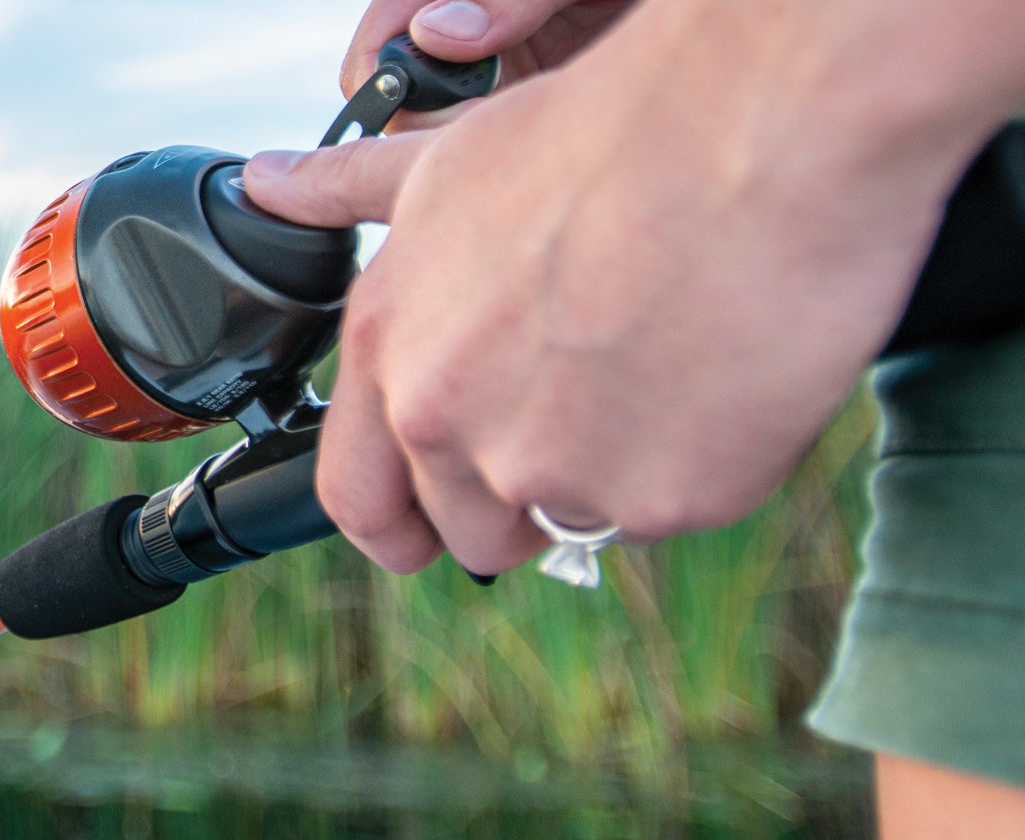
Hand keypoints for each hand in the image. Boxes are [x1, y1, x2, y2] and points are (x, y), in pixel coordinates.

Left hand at [250, 5, 989, 574]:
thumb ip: (349, 194)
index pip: (356, 497)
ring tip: (660, 358)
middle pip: (476, 527)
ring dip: (614, 470)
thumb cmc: (611, 129)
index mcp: (392, 352)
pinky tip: (721, 368)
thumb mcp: (452, 160)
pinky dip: (701, 461)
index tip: (424, 531)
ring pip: (579, 518)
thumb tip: (265, 187)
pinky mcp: (664, 499)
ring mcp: (558, 471)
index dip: (394, 524)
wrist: (758, 123)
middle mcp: (454, 425)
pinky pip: (676, 510)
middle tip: (591, 397)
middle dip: (523, 487)